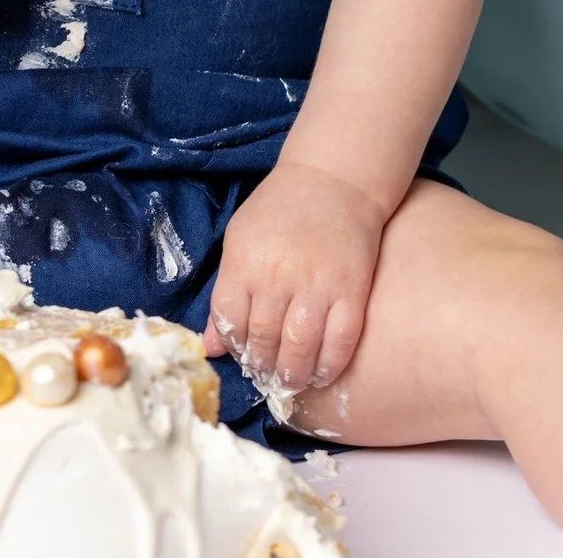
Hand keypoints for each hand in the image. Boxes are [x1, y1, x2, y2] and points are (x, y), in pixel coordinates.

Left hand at [200, 160, 387, 394]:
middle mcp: (278, 276)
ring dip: (293, 374)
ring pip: (300, 348)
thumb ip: (226, 293)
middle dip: (262, 366)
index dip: (234, 346)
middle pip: (264, 340)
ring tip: (290, 380)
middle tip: (267, 374)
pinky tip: (322, 374)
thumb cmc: (279, 210)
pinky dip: (330, 365)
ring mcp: (317, 285)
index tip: (242, 353)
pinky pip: (341, 341)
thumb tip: (211, 347)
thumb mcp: (240, 241)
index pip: (230, 322)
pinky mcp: (352, 290)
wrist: (333, 181)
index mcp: (244, 262)